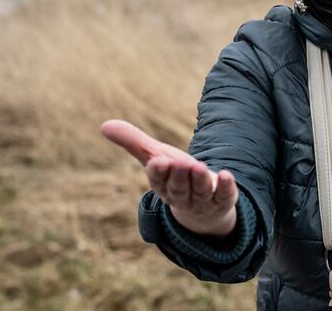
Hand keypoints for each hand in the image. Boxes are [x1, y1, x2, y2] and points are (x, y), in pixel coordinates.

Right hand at [100, 119, 237, 236]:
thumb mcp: (156, 157)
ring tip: (199, 167)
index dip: (158, 172)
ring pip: (200, 192)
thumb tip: (104, 125)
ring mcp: (203, 201)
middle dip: (179, 177)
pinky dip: (226, 187)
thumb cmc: (175, 176)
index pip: (158, 180)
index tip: (158, 162)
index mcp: (162, 186)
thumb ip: (134, 142)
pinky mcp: (222, 201)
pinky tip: (227, 175)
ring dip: (200, 181)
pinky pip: (224, 196)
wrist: (202, 205)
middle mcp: (181, 197)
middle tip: (180, 163)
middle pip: (179, 189)